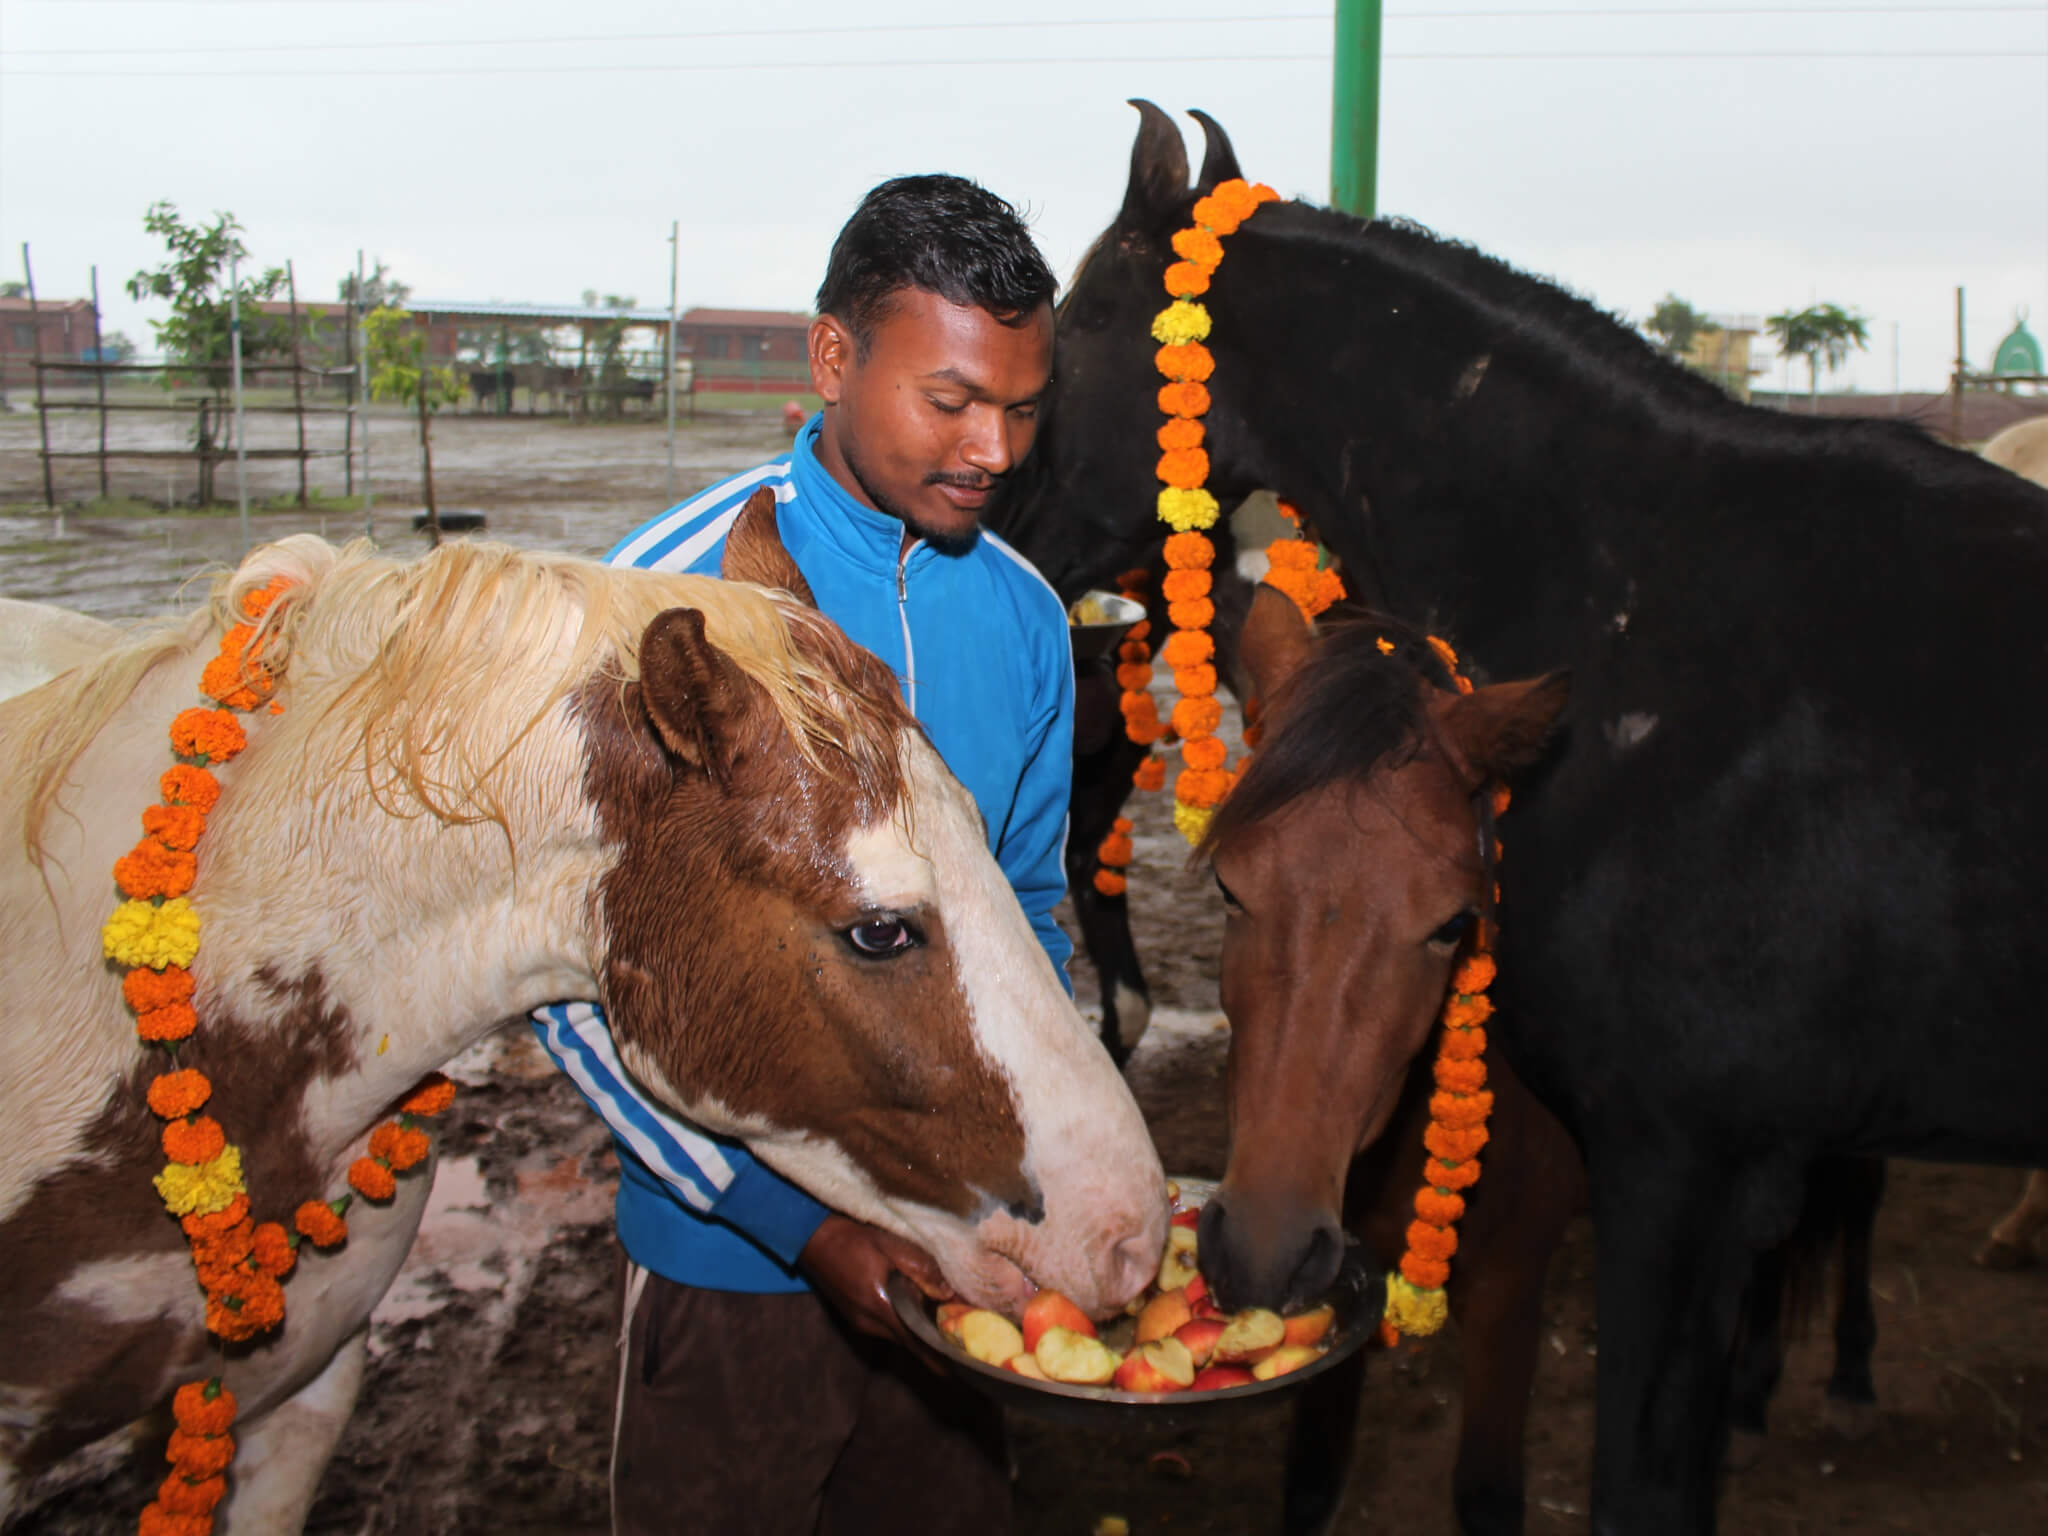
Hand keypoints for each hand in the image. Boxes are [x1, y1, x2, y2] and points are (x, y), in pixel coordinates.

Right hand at [798, 1214, 951, 1347]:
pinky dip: (903, 1321)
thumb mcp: (891, 1245)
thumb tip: (949, 1292)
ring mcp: (860, 1324)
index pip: (917, 1344)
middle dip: (934, 1339)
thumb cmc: (853, 1238)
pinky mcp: (856, 1318)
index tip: (961, 1368)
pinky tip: (914, 1305)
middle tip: (962, 1332)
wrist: (812, 1238)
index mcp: (881, 1307)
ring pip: (899, 1334)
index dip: (940, 1358)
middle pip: (910, 1341)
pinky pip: (886, 1326)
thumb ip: (921, 1269)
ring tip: (944, 1316)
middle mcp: (870, 1324)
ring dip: (918, 1328)